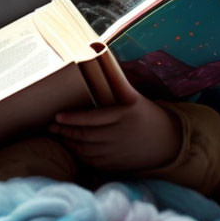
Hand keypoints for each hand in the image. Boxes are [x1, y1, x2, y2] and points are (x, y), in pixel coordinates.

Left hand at [50, 72, 180, 171]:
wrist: (169, 142)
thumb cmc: (148, 114)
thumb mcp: (135, 97)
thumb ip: (118, 83)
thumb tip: (102, 55)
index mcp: (123, 116)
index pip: (92, 118)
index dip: (72, 119)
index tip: (57, 116)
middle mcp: (118, 136)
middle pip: (85, 136)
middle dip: (64, 132)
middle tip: (50, 127)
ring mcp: (117, 152)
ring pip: (86, 151)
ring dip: (69, 144)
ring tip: (57, 136)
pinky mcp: (117, 165)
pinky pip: (93, 162)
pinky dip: (80, 156)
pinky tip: (72, 148)